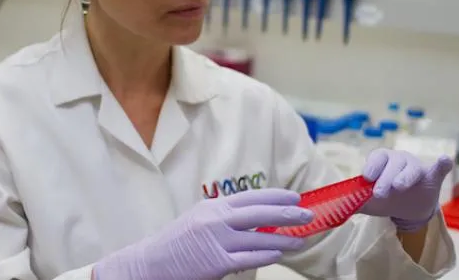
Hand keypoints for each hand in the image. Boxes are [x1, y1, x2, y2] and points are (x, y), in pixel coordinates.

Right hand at [93, 189, 313, 279]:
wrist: (150, 264)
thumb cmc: (176, 243)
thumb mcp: (199, 220)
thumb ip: (225, 217)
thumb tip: (256, 218)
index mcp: (213, 206)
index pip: (251, 196)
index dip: (275, 195)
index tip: (294, 196)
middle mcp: (216, 218)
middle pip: (260, 212)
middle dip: (287, 212)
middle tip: (308, 213)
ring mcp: (217, 240)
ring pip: (259, 236)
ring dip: (284, 237)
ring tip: (301, 238)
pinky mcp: (216, 262)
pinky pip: (249, 257)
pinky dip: (267, 254)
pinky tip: (280, 252)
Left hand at [359, 149, 452, 231]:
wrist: (408, 207)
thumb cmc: (384, 197)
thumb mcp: (368, 201)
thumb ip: (353, 201)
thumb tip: (334, 207)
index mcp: (381, 160)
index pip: (376, 158)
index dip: (371, 167)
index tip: (367, 178)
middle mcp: (398, 159)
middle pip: (392, 163)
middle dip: (385, 177)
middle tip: (380, 193)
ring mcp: (415, 166)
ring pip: (411, 167)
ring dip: (404, 175)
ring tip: (399, 186)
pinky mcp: (432, 176)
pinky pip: (438, 168)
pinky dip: (442, 164)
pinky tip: (444, 161)